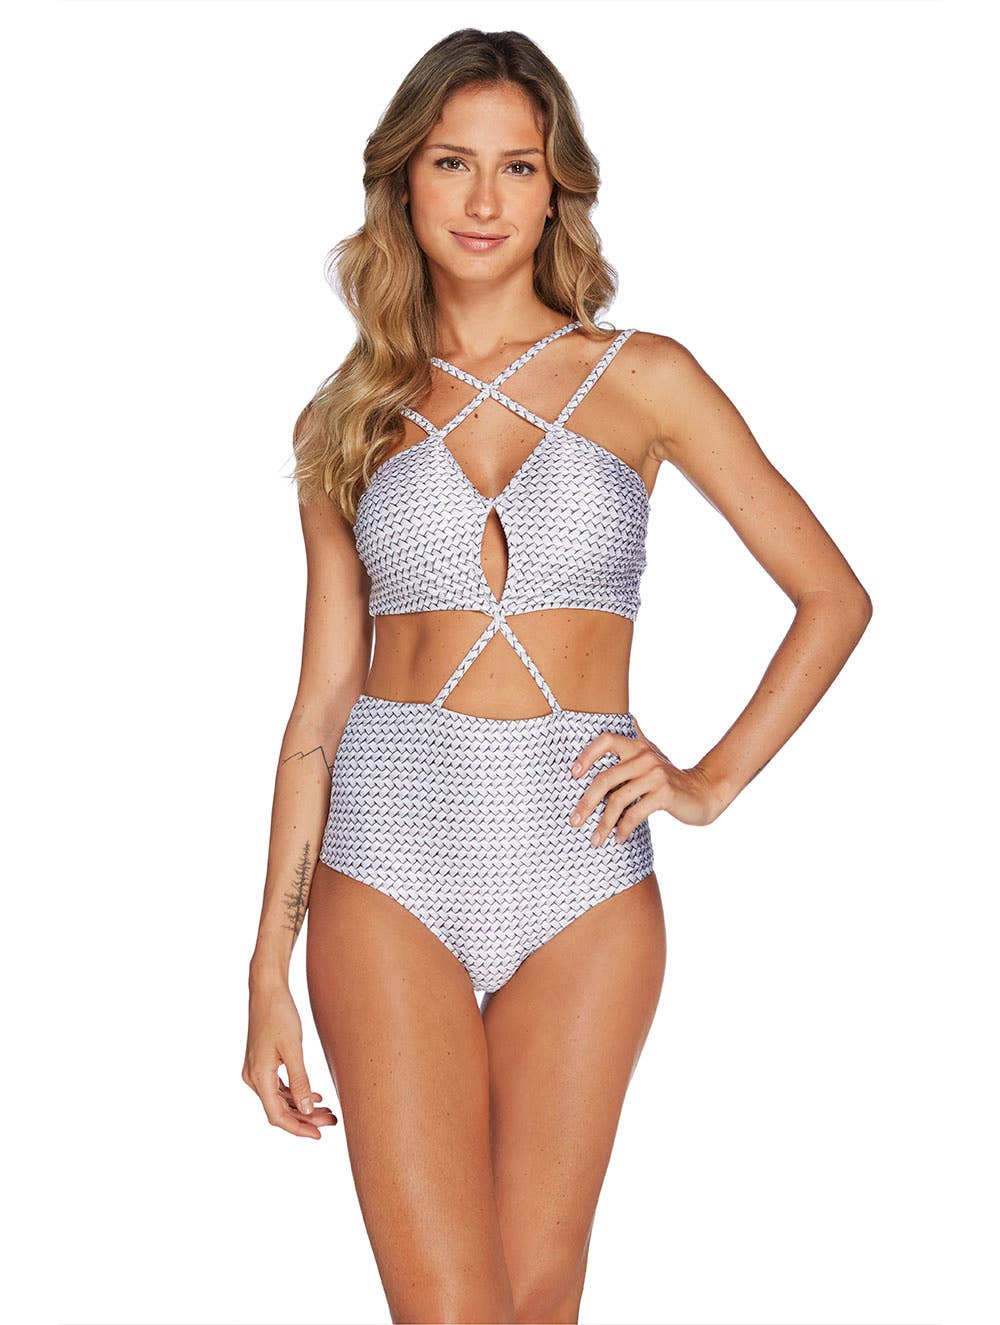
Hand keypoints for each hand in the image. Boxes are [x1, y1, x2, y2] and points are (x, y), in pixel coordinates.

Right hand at [243, 978, 337, 1138]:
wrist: (266, 988)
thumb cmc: (279, 1013)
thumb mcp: (293, 1047)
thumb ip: (300, 1080)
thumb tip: (306, 1110)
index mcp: (258, 1077)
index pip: (277, 1116)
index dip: (298, 1128)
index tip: (319, 1136)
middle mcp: (252, 1078)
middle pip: (279, 1109)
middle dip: (305, 1118)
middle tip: (332, 1122)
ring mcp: (255, 1070)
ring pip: (280, 1099)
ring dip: (302, 1107)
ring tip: (328, 1111)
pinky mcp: (261, 1062)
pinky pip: (278, 1087)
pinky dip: (295, 1094)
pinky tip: (313, 1096)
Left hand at [569, 715, 728, 840]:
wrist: (702, 793)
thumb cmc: (670, 778)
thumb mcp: (653, 755)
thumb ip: (639, 739)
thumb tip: (630, 719)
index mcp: (638, 746)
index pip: (606, 740)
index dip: (587, 755)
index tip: (573, 775)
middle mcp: (645, 756)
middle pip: (605, 778)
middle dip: (586, 802)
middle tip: (575, 821)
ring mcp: (655, 775)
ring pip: (617, 800)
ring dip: (603, 823)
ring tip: (595, 839)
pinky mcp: (664, 794)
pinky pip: (634, 813)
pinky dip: (623, 829)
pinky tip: (619, 839)